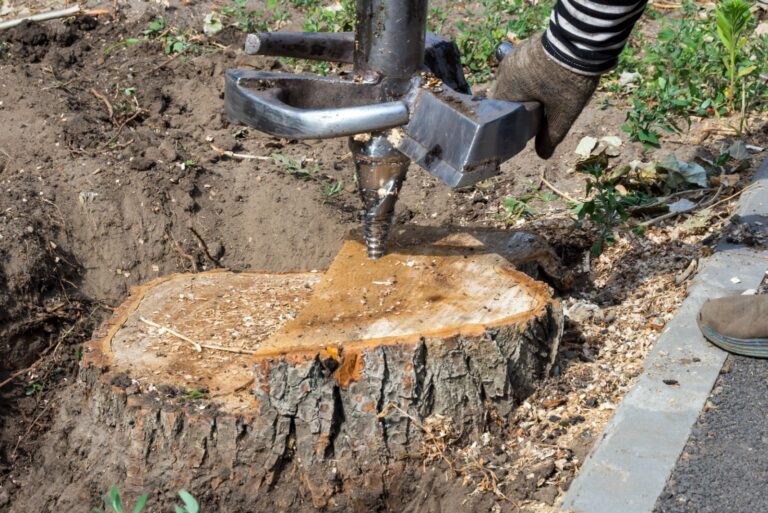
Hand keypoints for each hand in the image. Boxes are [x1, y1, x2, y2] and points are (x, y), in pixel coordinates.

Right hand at [492, 34, 599, 158]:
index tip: (527, 124)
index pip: (500, 111)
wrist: (584, 42)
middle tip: (540, 110)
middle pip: (507, 94)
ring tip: (547, 94)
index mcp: (506, 89)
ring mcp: (515, 54)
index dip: (512, 121)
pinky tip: (549, 77)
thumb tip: (542, 156)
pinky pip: (523, 65)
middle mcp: (504, 70)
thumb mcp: (562, 114)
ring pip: (515, 79)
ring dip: (526, 88)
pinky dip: (532, 73)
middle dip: (520, 104)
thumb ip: (550, 137)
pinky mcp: (527, 45)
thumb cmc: (568, 80)